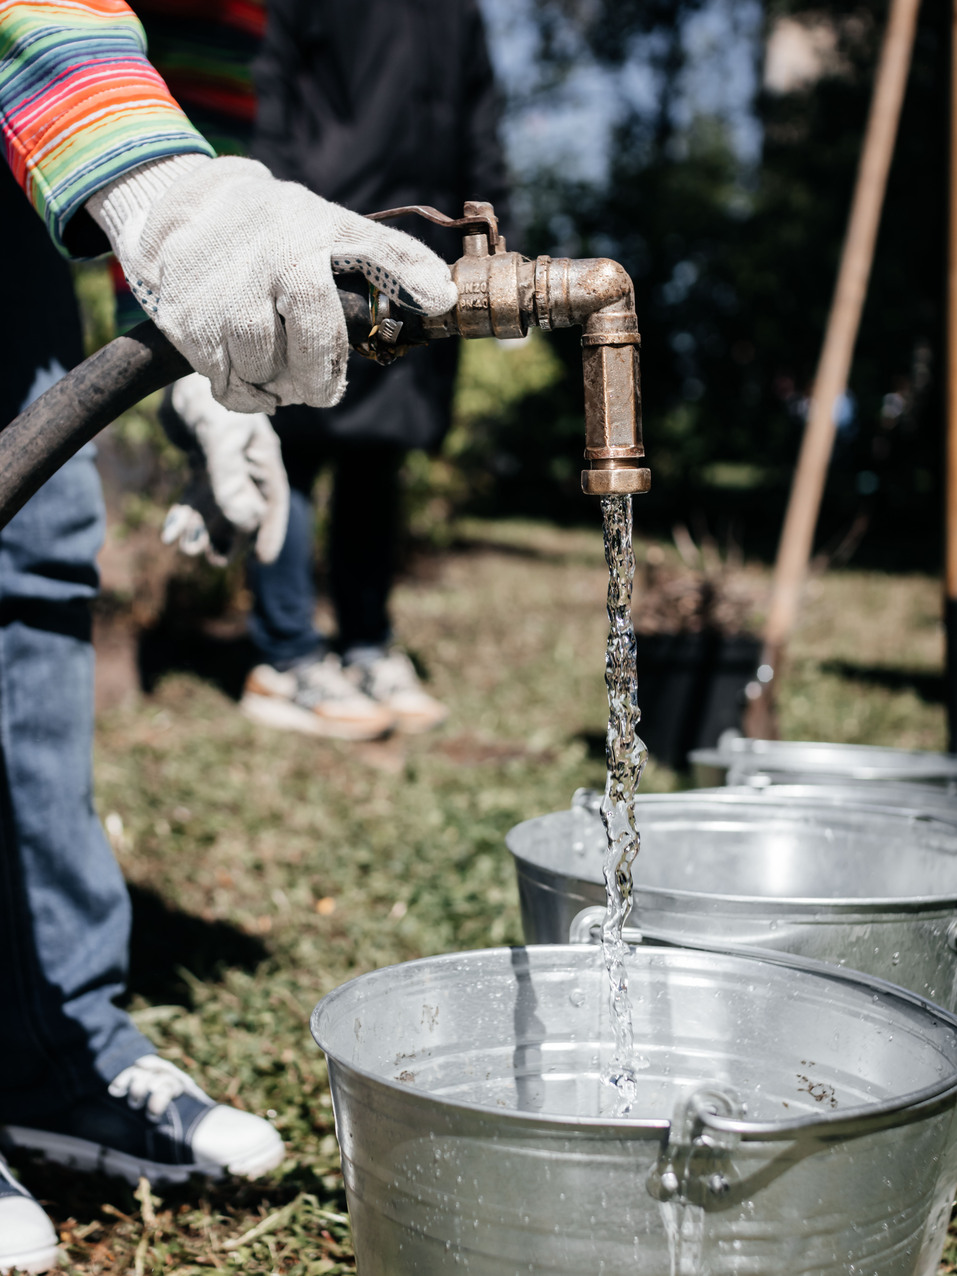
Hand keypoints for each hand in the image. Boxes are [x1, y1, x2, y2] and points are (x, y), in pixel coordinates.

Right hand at [87, 155, 457, 411]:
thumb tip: (442, 298)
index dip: (409, 275)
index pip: (376, 252)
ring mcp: (228, 292)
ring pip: (267, 369)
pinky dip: (244, 393)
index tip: (439, 300)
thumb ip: (389, 260)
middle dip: (320, 377)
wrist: (190, 211)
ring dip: (278, 384)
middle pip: (313, 343)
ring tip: (278, 371)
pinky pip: (228, 383)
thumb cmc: (280, 230)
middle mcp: (274, 260)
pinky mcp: (189, 321)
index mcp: (316, 235)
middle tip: (321, 390)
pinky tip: (250, 376)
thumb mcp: (333, 228)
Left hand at [159, 372, 289, 564]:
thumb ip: (229, 483)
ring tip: (187, 550)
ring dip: (202, 528)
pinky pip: (195, 493)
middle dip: (228, 536)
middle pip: (243, 509)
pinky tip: (170, 534)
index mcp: (262, 457)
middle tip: (213, 561)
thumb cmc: (208, 398)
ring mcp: (223, 461)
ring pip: (215, 505)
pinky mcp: (200, 458)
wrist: (174, 369)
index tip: (264, 559)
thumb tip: (244, 526)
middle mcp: (246, 462)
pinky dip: (184, 513)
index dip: (269, 531)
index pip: (272, 501)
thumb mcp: (221, 440)